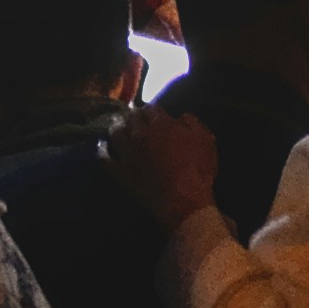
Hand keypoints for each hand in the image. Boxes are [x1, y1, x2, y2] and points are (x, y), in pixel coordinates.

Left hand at [109, 104, 221, 236]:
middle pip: (131, 118)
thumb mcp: (206, 139)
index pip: (151, 108)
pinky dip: (102, 150)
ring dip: (117, 128)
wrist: (182, 198)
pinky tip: (103, 147)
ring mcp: (126, 153)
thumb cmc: (198, 168)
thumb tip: (181, 116)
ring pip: (115, 133)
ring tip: (119, 127)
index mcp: (161, 124)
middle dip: (133, 115)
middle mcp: (139, 134)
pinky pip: (103, 157)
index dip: (152, 109)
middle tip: (135, 117)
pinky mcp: (118, 171)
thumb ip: (192, 122)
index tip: (153, 112)